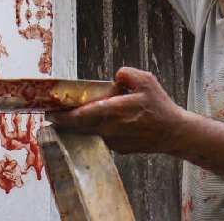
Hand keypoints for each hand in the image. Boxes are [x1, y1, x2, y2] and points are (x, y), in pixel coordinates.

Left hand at [48, 67, 186, 153]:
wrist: (173, 133)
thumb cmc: (160, 107)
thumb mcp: (147, 81)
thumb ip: (128, 74)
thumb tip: (116, 75)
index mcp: (116, 110)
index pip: (82, 115)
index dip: (63, 115)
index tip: (50, 112)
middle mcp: (112, 128)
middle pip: (79, 128)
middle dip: (63, 122)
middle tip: (52, 116)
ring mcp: (114, 141)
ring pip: (88, 134)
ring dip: (77, 128)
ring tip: (69, 119)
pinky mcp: (119, 149)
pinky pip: (100, 139)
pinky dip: (94, 132)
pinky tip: (93, 125)